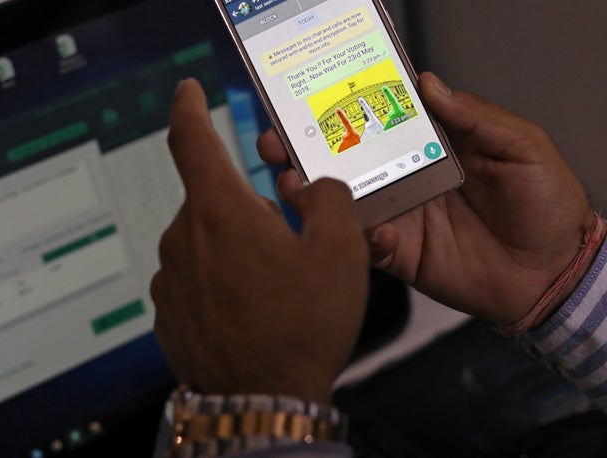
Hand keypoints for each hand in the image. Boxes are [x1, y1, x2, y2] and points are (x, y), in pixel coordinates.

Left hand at [151, 79, 369, 402]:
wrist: (263, 401)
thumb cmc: (301, 327)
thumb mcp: (341, 253)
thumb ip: (331, 200)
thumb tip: (315, 189)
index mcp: (219, 212)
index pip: (190, 138)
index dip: (189, 106)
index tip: (188, 91)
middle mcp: (182, 239)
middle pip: (215, 201)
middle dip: (249, 212)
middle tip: (289, 250)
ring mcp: (169, 278)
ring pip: (207, 242)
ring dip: (237, 252)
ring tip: (274, 292)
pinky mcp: (167, 311)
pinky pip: (196, 279)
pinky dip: (222, 284)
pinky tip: (252, 314)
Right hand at [258, 72, 593, 325]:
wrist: (551, 274)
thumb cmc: (545, 205)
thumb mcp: (520, 148)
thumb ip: (475, 117)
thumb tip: (429, 84)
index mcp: (426, 148)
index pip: (374, 122)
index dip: (341, 110)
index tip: (310, 99)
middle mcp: (402, 178)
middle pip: (343, 160)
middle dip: (304, 150)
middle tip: (277, 143)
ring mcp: (396, 217)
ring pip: (340, 202)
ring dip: (311, 192)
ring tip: (293, 184)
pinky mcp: (398, 254)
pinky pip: (363, 245)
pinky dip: (355, 238)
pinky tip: (368, 232)